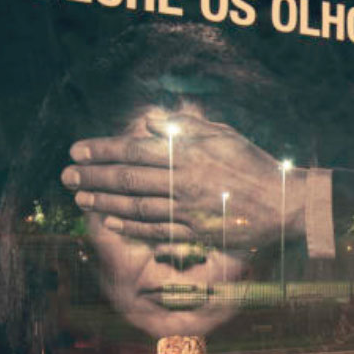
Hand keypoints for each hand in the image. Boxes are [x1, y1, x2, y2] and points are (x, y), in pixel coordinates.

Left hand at [59, 109, 299, 244]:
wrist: (286, 203)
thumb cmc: (256, 164)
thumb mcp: (223, 134)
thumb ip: (184, 126)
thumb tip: (147, 120)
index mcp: (189, 153)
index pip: (134, 149)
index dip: (102, 150)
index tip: (77, 151)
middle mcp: (184, 181)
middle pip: (128, 179)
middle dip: (93, 178)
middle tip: (67, 177)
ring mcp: (190, 210)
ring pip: (137, 207)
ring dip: (104, 204)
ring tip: (80, 200)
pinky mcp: (198, 232)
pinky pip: (157, 230)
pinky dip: (132, 228)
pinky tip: (110, 224)